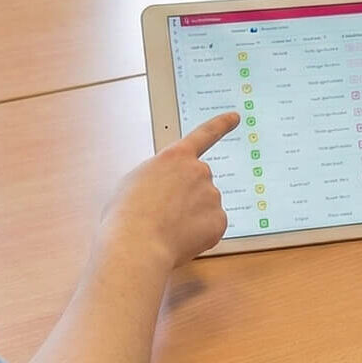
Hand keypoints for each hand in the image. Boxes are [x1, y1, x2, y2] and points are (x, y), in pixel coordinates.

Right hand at [102, 110, 239, 267]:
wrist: (136, 245)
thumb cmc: (127, 215)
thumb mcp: (136, 180)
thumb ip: (160, 175)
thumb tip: (169, 188)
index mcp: (175, 156)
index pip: (204, 134)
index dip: (221, 124)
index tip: (235, 117)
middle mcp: (199, 171)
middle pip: (199, 181)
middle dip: (187, 195)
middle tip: (164, 213)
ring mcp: (212, 195)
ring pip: (205, 205)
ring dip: (191, 215)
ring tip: (166, 228)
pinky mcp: (219, 220)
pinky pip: (211, 225)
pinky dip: (199, 233)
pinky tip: (179, 239)